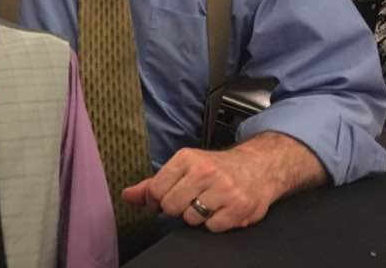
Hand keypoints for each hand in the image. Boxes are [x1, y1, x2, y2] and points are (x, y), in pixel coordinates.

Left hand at [121, 133, 326, 232]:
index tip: (166, 197)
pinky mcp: (239, 207)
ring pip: (191, 219)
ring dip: (198, 216)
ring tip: (208, 203)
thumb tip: (127, 196)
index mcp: (187, 158)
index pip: (156, 190)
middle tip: (191, 200)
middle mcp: (205, 171)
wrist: (258, 167)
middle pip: (172, 206)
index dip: (157, 200)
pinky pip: (213, 228)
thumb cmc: (216, 168)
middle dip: (178, 208)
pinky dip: (216, 223)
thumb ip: (153, 183)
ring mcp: (223, 189)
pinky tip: (222, 210)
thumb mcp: (184, 167)